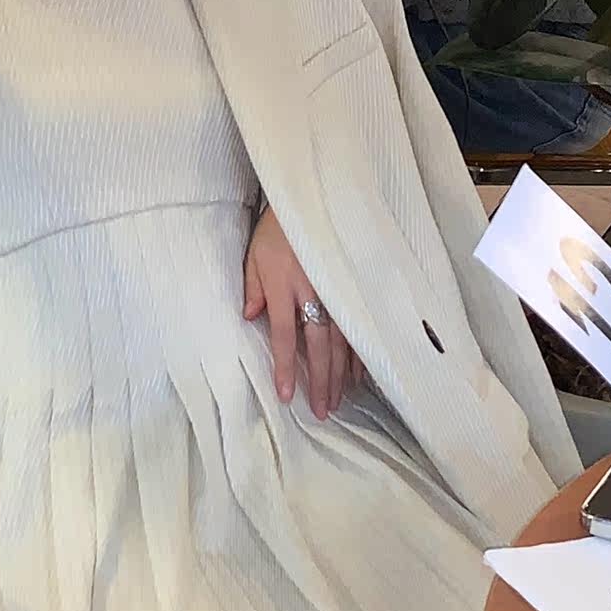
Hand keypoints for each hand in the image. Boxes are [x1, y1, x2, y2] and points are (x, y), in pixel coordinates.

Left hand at [243, 204, 357, 420]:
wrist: (311, 199)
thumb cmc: (278, 229)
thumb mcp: (255, 255)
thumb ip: (253, 287)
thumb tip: (250, 317)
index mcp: (285, 286)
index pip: (283, 336)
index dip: (286, 368)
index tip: (287, 395)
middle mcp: (313, 292)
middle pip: (318, 346)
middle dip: (320, 381)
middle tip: (322, 411)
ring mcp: (336, 290)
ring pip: (342, 341)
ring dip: (340, 374)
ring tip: (339, 400)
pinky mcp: (351, 287)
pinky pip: (358, 325)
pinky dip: (359, 351)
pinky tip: (359, 373)